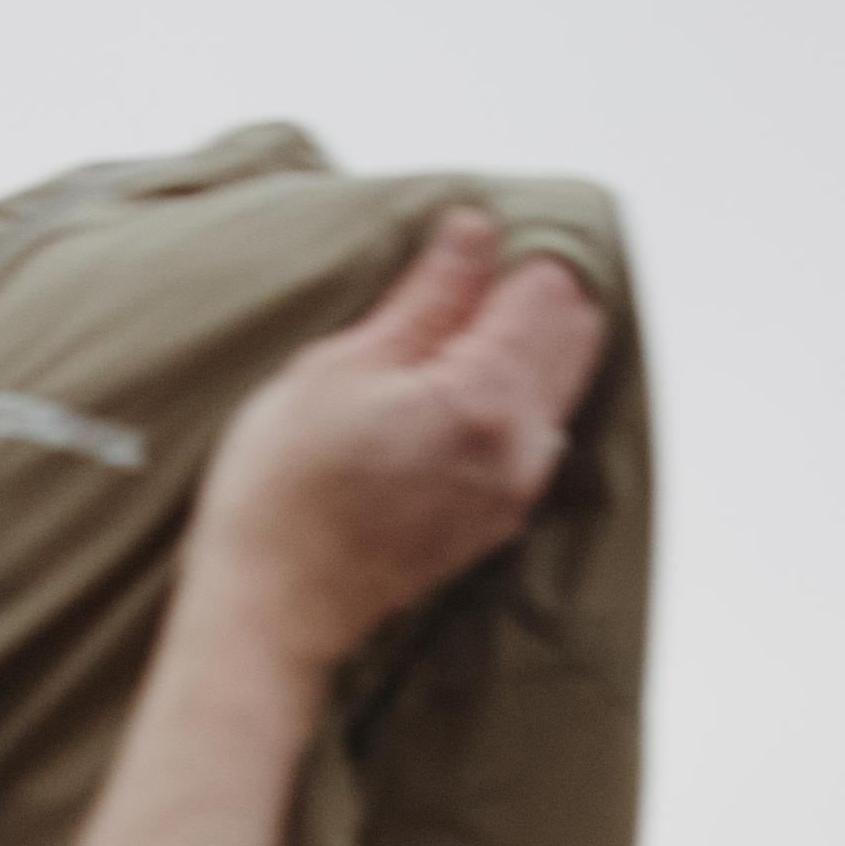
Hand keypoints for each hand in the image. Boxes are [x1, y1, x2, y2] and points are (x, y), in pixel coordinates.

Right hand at [182, 208, 607, 679]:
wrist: (270, 613)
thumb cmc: (282, 493)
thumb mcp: (339, 369)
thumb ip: (425, 298)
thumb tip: (475, 232)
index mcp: (485, 397)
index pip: (548, 287)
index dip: (506, 253)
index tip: (456, 248)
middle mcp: (521, 446)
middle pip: (573, 332)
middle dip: (529, 293)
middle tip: (456, 281)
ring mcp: (516, 489)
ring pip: (559, 385)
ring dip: (524, 345)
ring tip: (446, 335)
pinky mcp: (497, 519)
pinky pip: (536, 435)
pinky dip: (513, 397)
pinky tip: (451, 392)